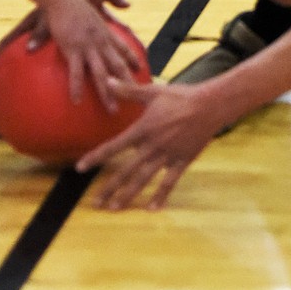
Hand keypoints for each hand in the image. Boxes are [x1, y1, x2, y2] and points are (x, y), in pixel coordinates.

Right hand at [43, 0, 142, 109]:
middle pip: (119, 66)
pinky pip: (77, 73)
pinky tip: (77, 101)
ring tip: (113, 109)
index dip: (133, 59)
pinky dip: (77, 88)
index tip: (141, 69)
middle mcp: (102, 42)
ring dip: (109, 93)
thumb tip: (105, 9)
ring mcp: (89, 47)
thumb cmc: (73, 0)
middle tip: (136, 99)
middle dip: (129, 83)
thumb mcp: (89, 9)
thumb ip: (97, 12)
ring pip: (102, 74)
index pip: (124, 47)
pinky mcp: (74, 49)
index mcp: (105, 33)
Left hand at [77, 78, 228, 208]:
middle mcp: (152, 146)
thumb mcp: (153, 91)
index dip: (96, 157)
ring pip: (144, 179)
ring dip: (128, 194)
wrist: (210, 105)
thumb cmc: (181, 96)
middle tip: (95, 203)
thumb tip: (107, 81)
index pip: (114, 146)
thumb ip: (128, 90)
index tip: (80, 168)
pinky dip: (161, 195)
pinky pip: (169, 182)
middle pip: (126, 170)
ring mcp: (167, 155)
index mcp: (143, 129)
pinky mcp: (182, 161)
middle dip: (110, 187)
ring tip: (115, 208)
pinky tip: (152, 208)